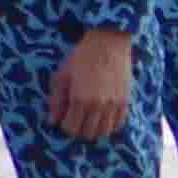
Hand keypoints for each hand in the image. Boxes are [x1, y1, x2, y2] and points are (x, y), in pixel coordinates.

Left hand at [45, 23, 136, 139]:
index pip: (71, 128)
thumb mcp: (62, 77)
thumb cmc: (80, 58)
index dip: (64, 127)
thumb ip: (56, 101)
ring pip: (104, 132)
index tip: (63, 119)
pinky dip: (109, 125)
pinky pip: (119, 124)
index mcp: (80, 100)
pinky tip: (101, 117)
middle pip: (88, 133)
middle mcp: (99, 106)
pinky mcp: (126, 101)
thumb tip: (52, 122)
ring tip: (87, 119)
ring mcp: (114, 105)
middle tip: (74, 119)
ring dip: (94, 130)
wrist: (108, 45)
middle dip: (78, 129)